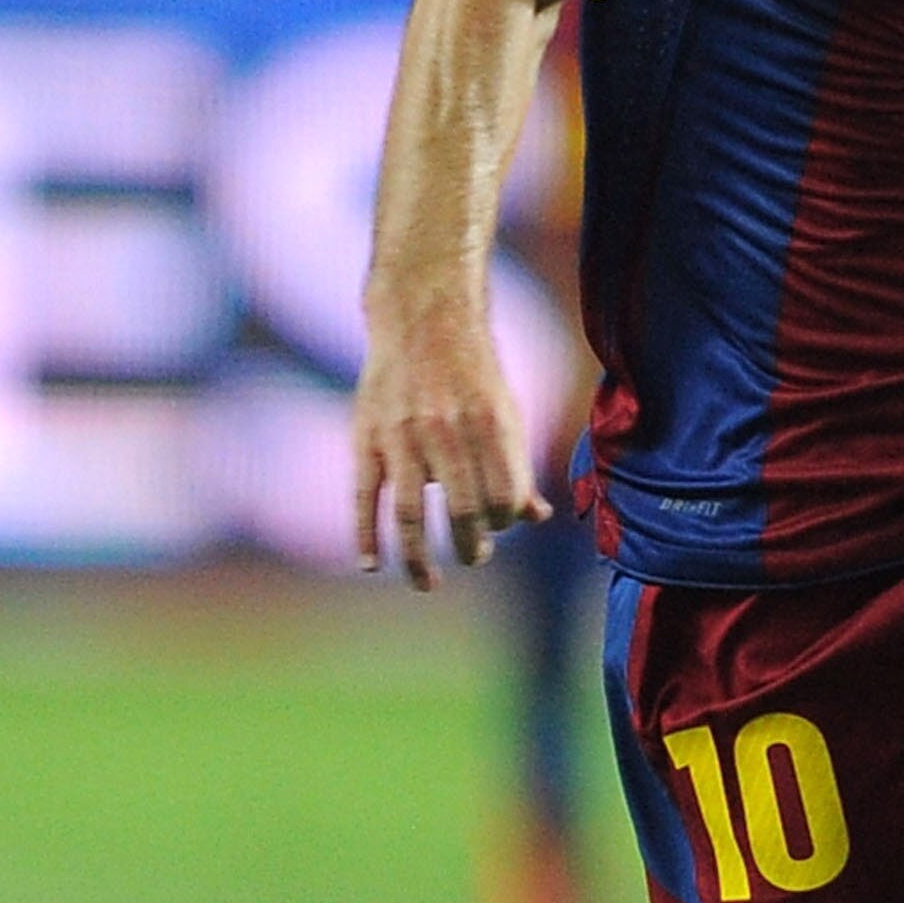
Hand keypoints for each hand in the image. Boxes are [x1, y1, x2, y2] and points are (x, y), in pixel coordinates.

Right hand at [353, 297, 550, 590]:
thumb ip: (517, 466)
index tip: (498, 525)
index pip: (504, 499)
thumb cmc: (474, 375)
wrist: (424, 320)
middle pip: (464, 512)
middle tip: (474, 556)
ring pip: (412, 515)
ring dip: (419, 559)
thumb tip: (538, 517)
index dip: (504, 520)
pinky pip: (366, 496)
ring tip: (428, 583)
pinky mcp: (367, 438)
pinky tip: (371, 565)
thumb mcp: (507, 413)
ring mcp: (403, 438)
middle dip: (472, 545)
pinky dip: (365, 534)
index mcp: (491, 427)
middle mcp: (448, 434)